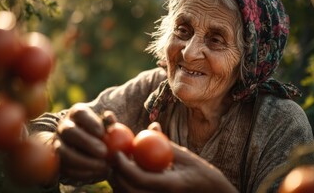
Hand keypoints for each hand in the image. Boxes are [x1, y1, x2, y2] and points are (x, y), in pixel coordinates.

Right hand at [53, 104, 109, 184]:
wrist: (86, 149)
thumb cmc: (102, 134)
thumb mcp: (106, 126)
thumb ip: (109, 123)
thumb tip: (110, 118)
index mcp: (76, 114)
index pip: (79, 113)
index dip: (90, 122)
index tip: (102, 133)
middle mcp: (64, 127)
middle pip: (69, 131)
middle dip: (86, 142)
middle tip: (104, 152)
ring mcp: (58, 144)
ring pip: (63, 152)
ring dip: (84, 161)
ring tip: (103, 166)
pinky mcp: (58, 162)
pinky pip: (66, 168)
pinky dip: (82, 173)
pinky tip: (97, 174)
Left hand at [111, 123, 237, 192]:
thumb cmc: (202, 175)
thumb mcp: (187, 158)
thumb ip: (166, 144)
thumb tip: (152, 126)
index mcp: (171, 185)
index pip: (140, 178)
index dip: (124, 166)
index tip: (117, 153)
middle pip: (128, 191)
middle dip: (115, 175)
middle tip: (112, 159)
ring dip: (119, 182)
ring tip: (119, 166)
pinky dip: (127, 187)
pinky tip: (129, 175)